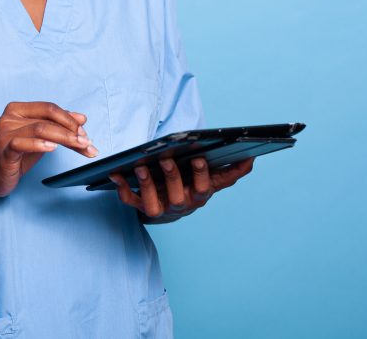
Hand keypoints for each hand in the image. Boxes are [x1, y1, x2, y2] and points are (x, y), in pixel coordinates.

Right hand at [0, 102, 97, 197]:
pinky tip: (53, 148)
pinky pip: (22, 143)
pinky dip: (40, 144)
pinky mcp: (3, 150)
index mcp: (18, 109)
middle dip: (71, 129)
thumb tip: (82, 118)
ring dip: (64, 137)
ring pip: (40, 129)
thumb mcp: (41, 138)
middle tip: (87, 141)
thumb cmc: (18, 155)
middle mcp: (9, 117)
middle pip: (48, 117)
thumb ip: (58, 126)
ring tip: (80, 146)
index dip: (70, 119)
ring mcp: (4, 133)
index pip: (50, 108)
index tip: (84, 133)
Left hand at [108, 156, 254, 221]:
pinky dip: (122, 189)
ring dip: (147, 185)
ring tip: (140, 166)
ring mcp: (160, 208)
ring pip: (152, 203)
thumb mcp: (212, 180)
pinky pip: (130, 201)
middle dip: (173, 177)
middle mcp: (180, 205)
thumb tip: (251, 158)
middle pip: (178, 196)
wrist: (171, 206)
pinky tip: (115, 173)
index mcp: (198, 196)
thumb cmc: (192, 186)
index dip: (202, 175)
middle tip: (166, 159)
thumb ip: (231, 171)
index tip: (200, 158)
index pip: (204, 188)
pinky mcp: (141, 206)